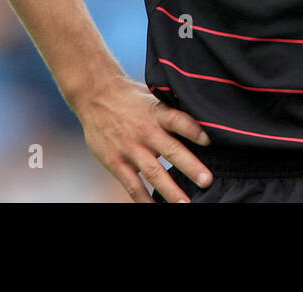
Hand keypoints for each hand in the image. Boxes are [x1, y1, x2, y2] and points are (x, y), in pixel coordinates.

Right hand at [73, 74, 213, 202]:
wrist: (93, 94)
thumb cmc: (129, 96)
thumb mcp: (152, 95)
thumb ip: (171, 110)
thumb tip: (201, 119)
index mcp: (156, 112)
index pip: (177, 120)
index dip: (193, 130)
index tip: (209, 141)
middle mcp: (144, 131)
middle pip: (170, 149)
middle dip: (190, 166)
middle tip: (207, 181)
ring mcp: (129, 148)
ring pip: (153, 172)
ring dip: (170, 189)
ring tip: (185, 203)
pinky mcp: (115, 162)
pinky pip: (132, 184)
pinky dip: (143, 199)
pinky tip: (156, 208)